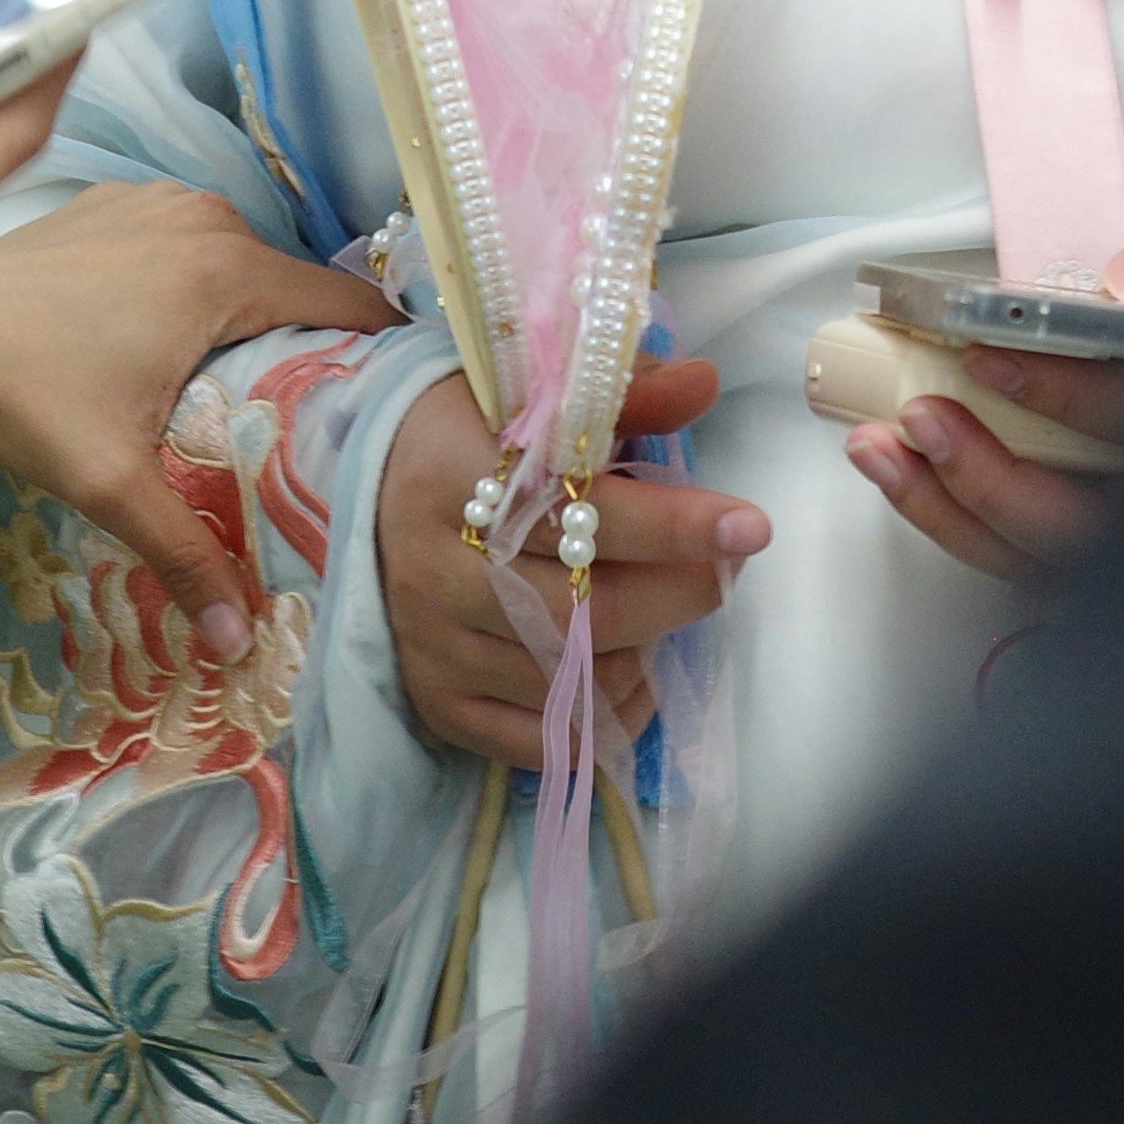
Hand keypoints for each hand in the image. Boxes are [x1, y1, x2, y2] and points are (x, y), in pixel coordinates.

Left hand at [0, 179, 396, 654]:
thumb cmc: (23, 393)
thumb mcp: (110, 481)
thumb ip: (187, 553)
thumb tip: (243, 642)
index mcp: (226, 269)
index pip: (346, 302)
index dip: (381, 353)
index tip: (393, 407)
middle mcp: (206, 217)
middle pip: (295, 286)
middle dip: (311, 346)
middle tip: (309, 423)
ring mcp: (160, 200)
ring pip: (242, 263)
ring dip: (251, 317)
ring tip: (244, 391)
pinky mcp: (120, 202)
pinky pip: (190, 243)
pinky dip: (199, 286)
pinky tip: (171, 343)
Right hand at [377, 356, 766, 765]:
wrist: (373, 485)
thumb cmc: (470, 433)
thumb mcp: (534, 393)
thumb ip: (623, 395)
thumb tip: (704, 383)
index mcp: (455, 473)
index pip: (578, 511)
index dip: (672, 525)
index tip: (749, 526)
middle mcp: (433, 567)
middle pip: (578, 610)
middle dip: (675, 596)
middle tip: (724, 572)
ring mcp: (431, 643)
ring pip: (565, 679)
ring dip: (643, 655)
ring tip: (667, 613)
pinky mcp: (436, 699)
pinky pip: (534, 740)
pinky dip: (599, 722)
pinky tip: (628, 680)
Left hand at [844, 180, 1123, 585]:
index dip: (1070, 396)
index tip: (991, 355)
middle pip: (1096, 531)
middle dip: (992, 480)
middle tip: (918, 418)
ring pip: (1068, 562)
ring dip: (965, 513)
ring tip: (885, 453)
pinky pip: (1059, 568)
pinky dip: (983, 530)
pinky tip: (922, 485)